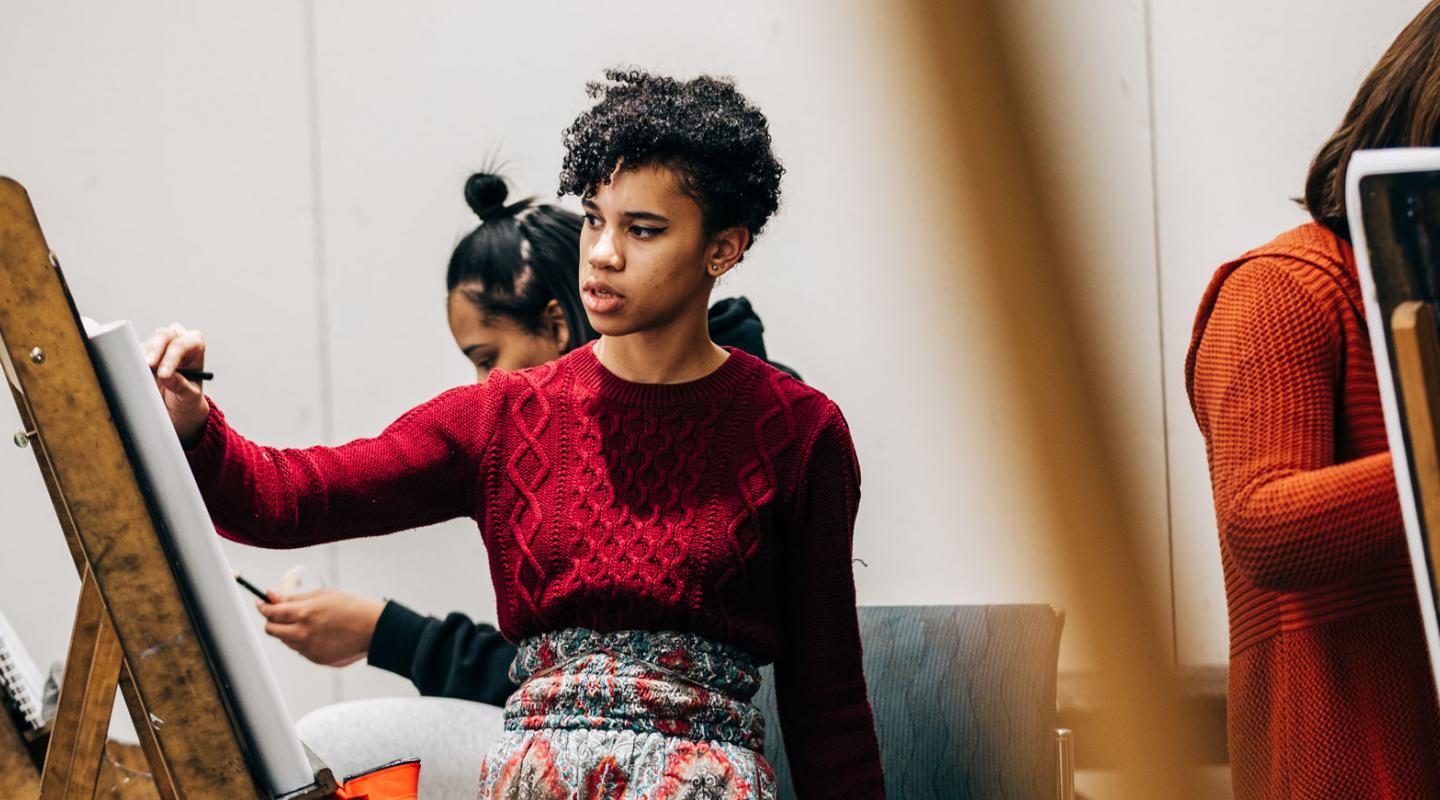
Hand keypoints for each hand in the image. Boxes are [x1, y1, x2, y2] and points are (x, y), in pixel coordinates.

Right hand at [140, 322, 209, 446]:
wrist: (176, 403)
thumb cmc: (188, 395)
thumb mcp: (189, 395)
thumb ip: (181, 386)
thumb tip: (167, 376)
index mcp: (195, 345)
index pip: (183, 345)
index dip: (171, 357)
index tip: (163, 374)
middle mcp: (177, 339)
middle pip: (164, 336)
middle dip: (155, 351)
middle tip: (147, 366)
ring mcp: (159, 344)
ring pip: (148, 342)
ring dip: (143, 356)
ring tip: (141, 372)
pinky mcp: (143, 352)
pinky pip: (135, 351)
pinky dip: (133, 360)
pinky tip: (134, 370)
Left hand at [256, 588, 385, 667]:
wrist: (373, 629)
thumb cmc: (351, 607)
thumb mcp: (322, 595)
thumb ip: (294, 598)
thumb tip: (271, 596)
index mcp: (304, 613)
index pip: (271, 612)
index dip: (263, 606)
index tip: (262, 603)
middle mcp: (303, 633)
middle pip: (271, 630)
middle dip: (272, 620)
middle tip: (280, 613)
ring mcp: (309, 649)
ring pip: (286, 640)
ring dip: (289, 630)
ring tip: (310, 622)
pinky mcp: (316, 658)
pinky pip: (300, 649)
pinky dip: (303, 640)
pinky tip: (320, 633)